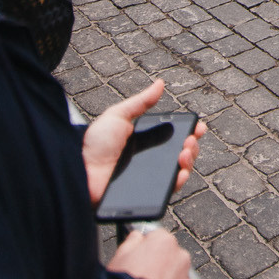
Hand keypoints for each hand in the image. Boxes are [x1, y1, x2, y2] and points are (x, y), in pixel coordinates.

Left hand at [82, 79, 206, 205]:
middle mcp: (149, 161)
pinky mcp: (146, 195)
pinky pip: (168, 191)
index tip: (199, 126)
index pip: (173, 137)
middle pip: (180, 154)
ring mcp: (149, 179)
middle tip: (190, 140)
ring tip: (185, 153)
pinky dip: (179, 182)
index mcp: (145, 142)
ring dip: (189, 161)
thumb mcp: (118, 117)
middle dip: (192, 146)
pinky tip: (180, 172)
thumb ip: (140, 103)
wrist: (79, 170)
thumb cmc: (93, 144)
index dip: (189, 132)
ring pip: (179, 172)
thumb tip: (160, 83)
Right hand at [109, 228, 191, 278]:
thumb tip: (138, 237)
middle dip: (158, 264)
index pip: (156, 237)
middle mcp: (181, 257)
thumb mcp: (119, 256)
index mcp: (164, 241)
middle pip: (168, 256)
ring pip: (174, 276)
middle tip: (141, 278)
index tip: (137, 259)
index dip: (145, 249)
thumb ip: (132, 241)